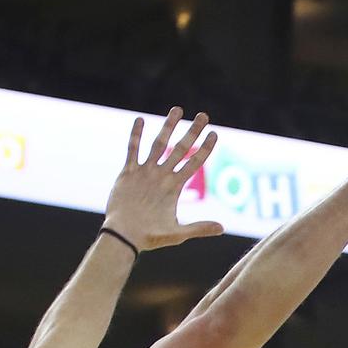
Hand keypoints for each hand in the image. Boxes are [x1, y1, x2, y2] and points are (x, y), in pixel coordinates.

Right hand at [104, 107, 223, 250]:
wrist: (125, 237)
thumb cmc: (151, 238)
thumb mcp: (178, 233)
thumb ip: (199, 228)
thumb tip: (222, 228)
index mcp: (175, 187)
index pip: (194, 162)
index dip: (205, 149)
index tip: (214, 134)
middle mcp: (162, 176)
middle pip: (180, 148)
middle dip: (192, 132)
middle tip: (203, 115)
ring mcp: (146, 173)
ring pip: (159, 144)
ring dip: (168, 127)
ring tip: (177, 109)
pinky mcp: (129, 174)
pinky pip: (133, 151)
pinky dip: (136, 136)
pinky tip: (141, 120)